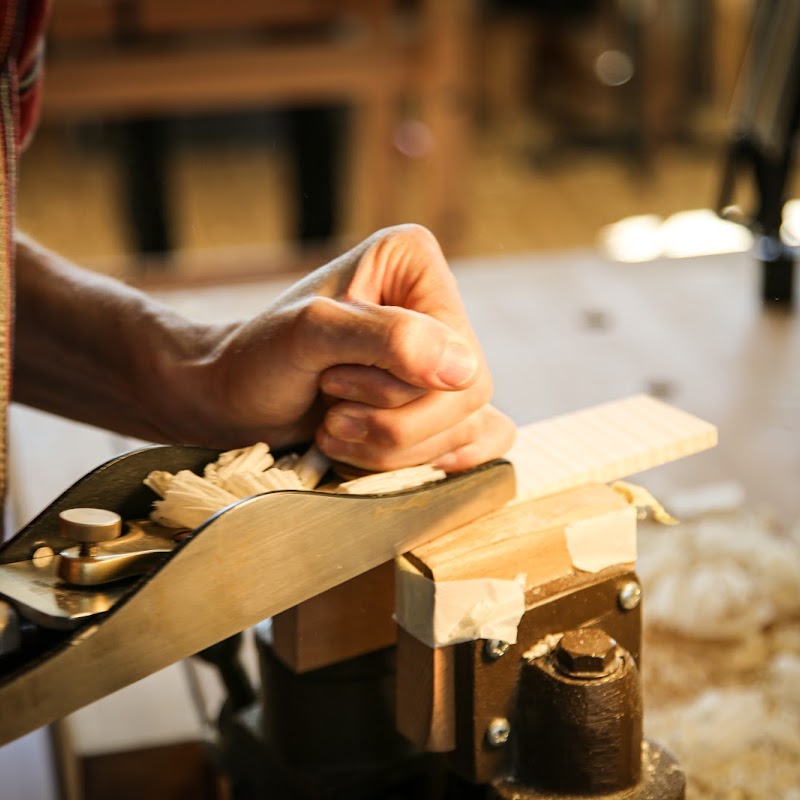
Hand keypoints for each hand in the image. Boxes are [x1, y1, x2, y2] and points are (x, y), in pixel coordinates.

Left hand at [188, 225, 514, 470]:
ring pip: (465, 426)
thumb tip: (464, 369)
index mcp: (415, 264)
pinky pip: (477, 440)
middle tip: (332, 413)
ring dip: (393, 448)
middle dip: (394, 424)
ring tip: (336, 428)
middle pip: (467, 394)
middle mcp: (437, 305)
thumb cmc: (260, 358)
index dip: (398, 388)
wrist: (236, 398)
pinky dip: (425, 460)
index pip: (457, 352)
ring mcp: (441, 357)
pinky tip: (382, 452)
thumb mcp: (310, 334)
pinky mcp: (438, 400)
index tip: (333, 379)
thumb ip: (386, 338)